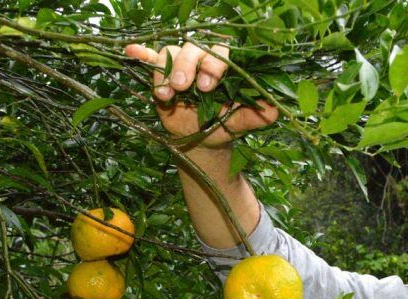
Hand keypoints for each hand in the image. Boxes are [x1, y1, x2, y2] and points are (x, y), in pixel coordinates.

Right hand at [124, 42, 277, 147]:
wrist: (201, 140)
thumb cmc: (223, 127)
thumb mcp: (239, 124)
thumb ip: (256, 116)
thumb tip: (275, 109)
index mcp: (222, 68)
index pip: (219, 54)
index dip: (214, 65)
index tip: (209, 86)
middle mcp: (201, 62)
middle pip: (192, 50)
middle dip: (187, 67)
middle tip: (184, 88)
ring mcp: (180, 67)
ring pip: (171, 54)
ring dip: (166, 72)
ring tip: (166, 95)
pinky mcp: (162, 76)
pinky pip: (151, 60)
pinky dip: (142, 55)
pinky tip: (132, 53)